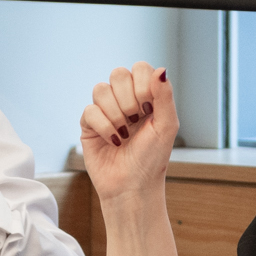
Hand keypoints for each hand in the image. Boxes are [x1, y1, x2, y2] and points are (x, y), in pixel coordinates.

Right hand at [79, 64, 177, 211]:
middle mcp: (124, 100)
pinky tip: (113, 141)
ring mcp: (105, 111)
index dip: (143, 85)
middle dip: (128, 99)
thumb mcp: (167, 126)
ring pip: (101, 90)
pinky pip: (90, 110)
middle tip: (136, 121)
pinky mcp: (89, 125)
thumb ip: (165, 96)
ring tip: (124, 134)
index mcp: (145, 97)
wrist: (132, 186)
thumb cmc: (151, 159)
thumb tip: (161, 70)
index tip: (149, 109)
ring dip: (116, 114)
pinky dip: (104, 126)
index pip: (139, 68)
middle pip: (118, 74)